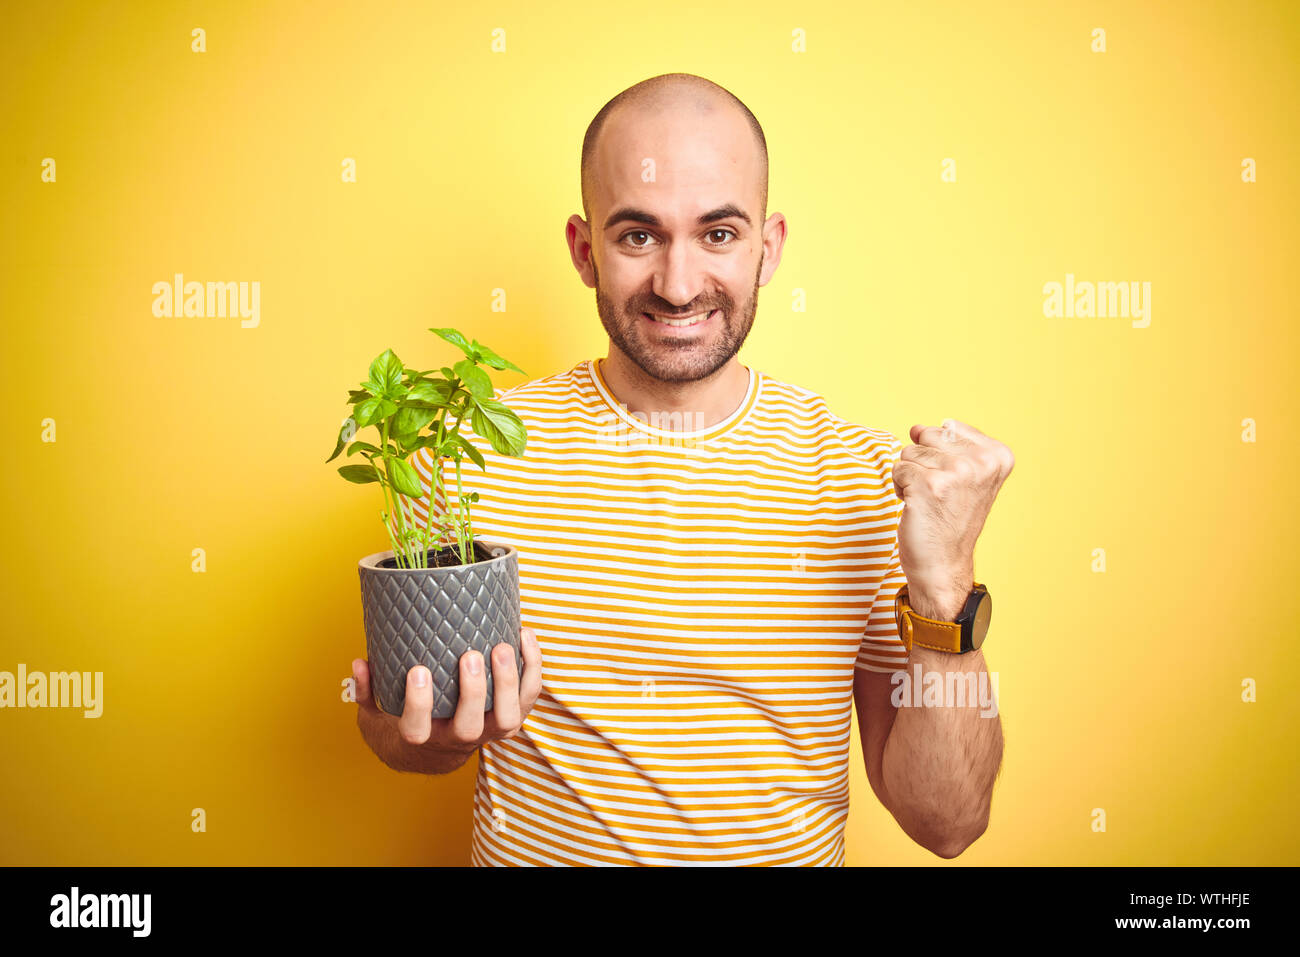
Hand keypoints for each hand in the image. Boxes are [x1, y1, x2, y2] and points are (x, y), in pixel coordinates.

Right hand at [352, 627, 542, 758]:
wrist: (432, 753)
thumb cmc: (402, 723)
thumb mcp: (376, 713)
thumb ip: (367, 690)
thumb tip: (359, 664)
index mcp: (422, 738)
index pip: (418, 730)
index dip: (419, 704)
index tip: (418, 672)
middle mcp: (458, 739)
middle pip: (469, 727)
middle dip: (473, 692)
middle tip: (470, 655)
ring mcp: (487, 732)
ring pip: (507, 719)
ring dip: (508, 683)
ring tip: (504, 646)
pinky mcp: (508, 718)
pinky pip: (527, 698)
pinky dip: (532, 669)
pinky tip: (524, 636)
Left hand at [890, 419, 1013, 617]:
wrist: (943, 564)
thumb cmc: (951, 520)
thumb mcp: (966, 475)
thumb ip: (947, 444)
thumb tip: (916, 427)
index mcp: (998, 455)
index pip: (948, 427)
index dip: (941, 454)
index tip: (955, 484)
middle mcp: (982, 462)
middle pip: (927, 435)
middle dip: (924, 462)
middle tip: (938, 493)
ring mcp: (957, 472)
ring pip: (910, 452)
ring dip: (911, 476)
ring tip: (929, 501)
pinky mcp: (929, 485)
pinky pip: (898, 469)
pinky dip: (900, 488)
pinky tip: (918, 508)